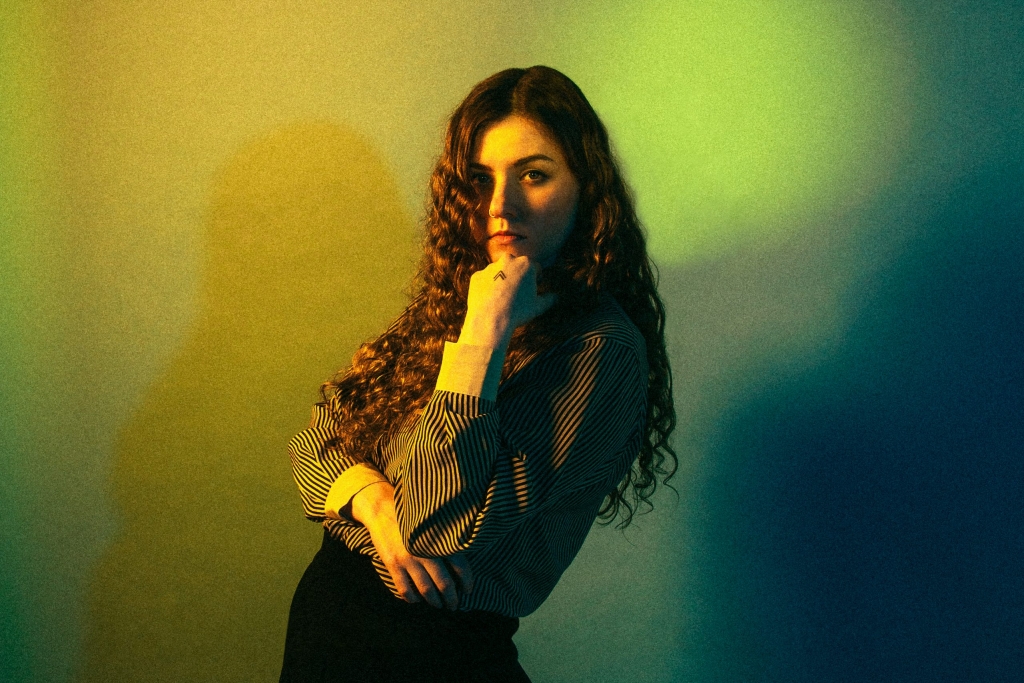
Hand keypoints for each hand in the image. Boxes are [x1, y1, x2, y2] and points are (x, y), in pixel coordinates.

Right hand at [352, 482, 473, 608]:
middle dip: (451, 598)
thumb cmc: (411, 515)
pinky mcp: (392, 565)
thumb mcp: (433, 522)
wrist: (382, 508)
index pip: (460, 566)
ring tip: (438, 605)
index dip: (466, 582)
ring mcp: (407, 560)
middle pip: (444, 583)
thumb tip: (463, 557)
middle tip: (454, 605)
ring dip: (434, 601)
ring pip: (426, 590)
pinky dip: (412, 598)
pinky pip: (404, 589)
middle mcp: (425, 551)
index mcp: (438, 540)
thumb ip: (446, 539)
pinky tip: (416, 599)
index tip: (468, 590)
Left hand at [460, 254, 556, 347]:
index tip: (535, 287)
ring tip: (503, 299)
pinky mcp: (477, 276)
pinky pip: (485, 280)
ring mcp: (490, 267)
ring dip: (502, 280)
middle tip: (518, 292)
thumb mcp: (539, 306)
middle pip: (516, 266)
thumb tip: (556, 297)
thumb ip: (549, 299)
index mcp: (526, 264)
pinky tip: (490, 301)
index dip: (537, 279)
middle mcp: (508, 260)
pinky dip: (488, 287)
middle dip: (518, 275)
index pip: (536, 268)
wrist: (491, 319)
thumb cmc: (518, 311)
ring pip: (499, 271)